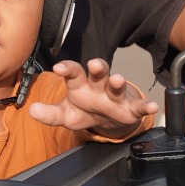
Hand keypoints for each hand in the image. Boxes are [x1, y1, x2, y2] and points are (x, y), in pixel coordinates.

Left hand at [27, 59, 158, 137]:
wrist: (108, 121)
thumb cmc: (85, 111)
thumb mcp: (66, 115)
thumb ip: (50, 114)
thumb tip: (32, 110)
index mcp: (81, 85)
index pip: (73, 72)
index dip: (67, 69)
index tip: (59, 68)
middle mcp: (99, 86)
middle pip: (98, 73)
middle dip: (98, 67)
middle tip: (95, 64)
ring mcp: (116, 96)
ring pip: (117, 86)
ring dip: (119, 82)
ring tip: (119, 80)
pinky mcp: (131, 108)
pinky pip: (139, 106)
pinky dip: (146, 106)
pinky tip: (152, 106)